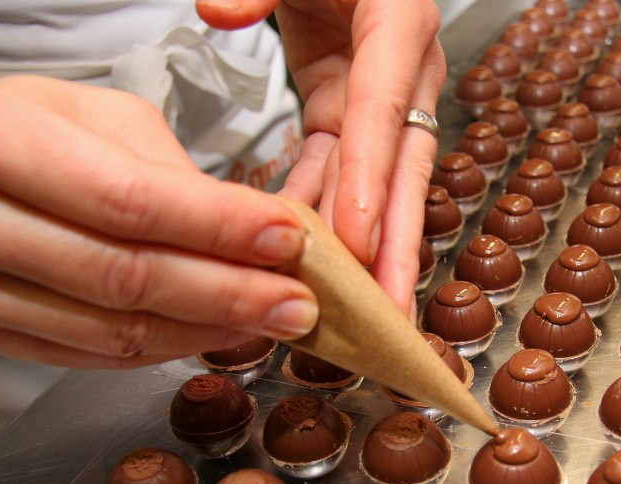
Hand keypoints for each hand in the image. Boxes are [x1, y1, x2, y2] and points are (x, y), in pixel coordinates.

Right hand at [0, 67, 318, 367]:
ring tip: (270, 322)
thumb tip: (250, 232)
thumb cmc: (13, 127)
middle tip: (298, 303)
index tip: (288, 241)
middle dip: (229, 295)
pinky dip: (163, 348)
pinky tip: (211, 334)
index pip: (129, 201)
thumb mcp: (88, 115)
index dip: (218, 228)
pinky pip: (90, 355)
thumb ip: (165, 171)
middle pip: (125, 277)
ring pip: (111, 330)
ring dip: (206, 331)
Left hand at [198, 0, 446, 315]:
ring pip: (375, 187)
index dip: (369, 178)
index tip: (359, 240)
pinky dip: (318, 214)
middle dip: (396, 250)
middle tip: (386, 316)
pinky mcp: (351, 111)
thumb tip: (218, 7)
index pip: (380, 110)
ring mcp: (379, 98)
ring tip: (354, 316)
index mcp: (398, 23)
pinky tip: (299, 256)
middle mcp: (402, 72)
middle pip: (400, 172)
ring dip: (363, 254)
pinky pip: (337, 171)